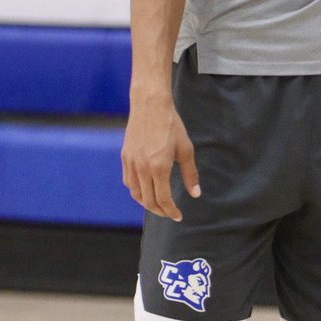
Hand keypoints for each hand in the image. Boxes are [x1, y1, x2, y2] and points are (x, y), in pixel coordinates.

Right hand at [122, 100, 200, 221]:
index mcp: (159, 168)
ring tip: (157, 204)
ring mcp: (131, 163)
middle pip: (148, 201)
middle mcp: (142, 168)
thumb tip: (195, 194)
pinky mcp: (125, 156)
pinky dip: (136, 190)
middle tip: (169, 212)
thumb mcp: (185, 149)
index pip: (163, 200)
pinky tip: (144, 188)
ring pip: (135, 193)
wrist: (150, 105)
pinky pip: (128, 181)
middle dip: (160, 211)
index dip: (171, 211)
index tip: (178, 216)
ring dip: (146, 203)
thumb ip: (190, 174)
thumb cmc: (171, 125)